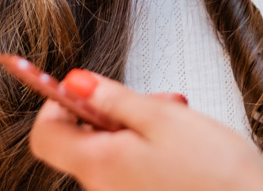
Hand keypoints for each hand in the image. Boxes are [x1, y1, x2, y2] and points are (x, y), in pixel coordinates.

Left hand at [29, 70, 262, 190]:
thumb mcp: (162, 118)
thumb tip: (74, 82)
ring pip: (109, 152)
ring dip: (134, 127)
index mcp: (100, 165)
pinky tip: (179, 143)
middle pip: (80, 141)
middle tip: (147, 100)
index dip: (56, 103)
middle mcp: (103, 189)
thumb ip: (113, 99)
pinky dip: (146, 149)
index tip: (80, 86)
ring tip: (173, 119)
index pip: (44, 135)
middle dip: (109, 111)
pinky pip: (129, 170)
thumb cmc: (217, 172)